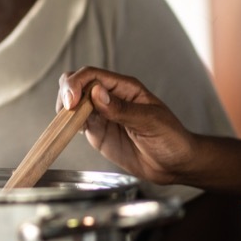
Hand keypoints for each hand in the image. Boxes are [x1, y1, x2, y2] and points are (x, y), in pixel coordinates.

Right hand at [58, 66, 196, 184]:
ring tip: (66, 121)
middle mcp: (109, 98)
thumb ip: (122, 109)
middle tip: (67, 110)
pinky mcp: (97, 132)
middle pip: (77, 83)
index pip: (92, 75)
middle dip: (66, 91)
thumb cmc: (171, 138)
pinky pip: (76, 122)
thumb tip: (96, 93)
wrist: (175, 165)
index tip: (72, 100)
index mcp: (124, 87)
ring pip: (73, 102)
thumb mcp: (150, 122)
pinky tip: (70, 130)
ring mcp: (101, 115)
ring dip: (64, 108)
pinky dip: (68, 124)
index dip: (77, 83)